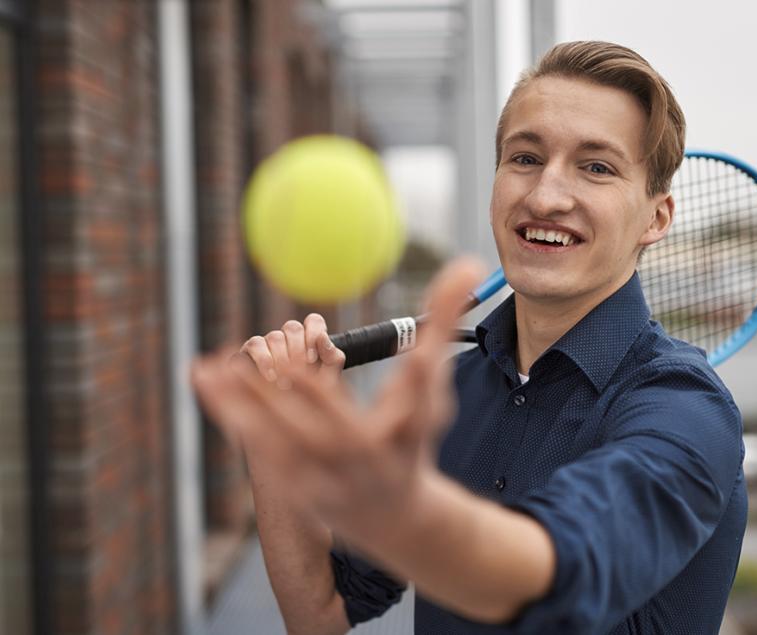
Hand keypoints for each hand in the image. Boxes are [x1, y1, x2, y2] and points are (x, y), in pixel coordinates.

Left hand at [190, 258, 484, 549]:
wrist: (395, 518)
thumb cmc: (413, 438)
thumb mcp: (432, 389)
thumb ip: (442, 325)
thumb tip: (467, 265)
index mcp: (408, 433)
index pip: (413, 399)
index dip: (416, 374)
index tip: (370, 354)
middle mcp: (370, 460)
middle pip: (335, 425)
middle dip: (305, 394)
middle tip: (273, 355)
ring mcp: (331, 479)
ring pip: (282, 439)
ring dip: (245, 402)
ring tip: (210, 367)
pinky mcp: (298, 490)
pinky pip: (257, 446)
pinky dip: (231, 412)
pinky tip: (207, 381)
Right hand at [236, 313, 345, 388]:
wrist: (284, 413)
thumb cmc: (308, 395)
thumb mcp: (327, 379)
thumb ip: (332, 357)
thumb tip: (323, 338)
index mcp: (310, 338)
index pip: (313, 321)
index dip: (313, 333)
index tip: (312, 358)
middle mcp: (289, 336)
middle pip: (293, 327)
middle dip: (297, 350)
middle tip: (299, 371)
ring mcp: (269, 341)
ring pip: (275, 336)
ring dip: (281, 358)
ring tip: (285, 380)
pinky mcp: (251, 349)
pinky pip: (256, 344)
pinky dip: (264, 360)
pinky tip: (270, 377)